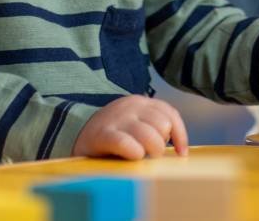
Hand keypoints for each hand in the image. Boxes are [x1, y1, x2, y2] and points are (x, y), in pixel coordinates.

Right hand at [73, 95, 187, 159]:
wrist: (76, 133)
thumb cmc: (113, 134)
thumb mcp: (135, 123)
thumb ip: (154, 127)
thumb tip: (181, 150)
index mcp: (141, 102)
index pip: (170, 115)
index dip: (180, 136)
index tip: (181, 153)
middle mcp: (131, 106)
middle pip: (162, 126)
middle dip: (160, 145)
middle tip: (148, 153)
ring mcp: (117, 119)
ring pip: (150, 136)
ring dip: (150, 151)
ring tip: (140, 157)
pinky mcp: (103, 134)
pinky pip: (126, 144)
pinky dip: (134, 152)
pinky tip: (134, 157)